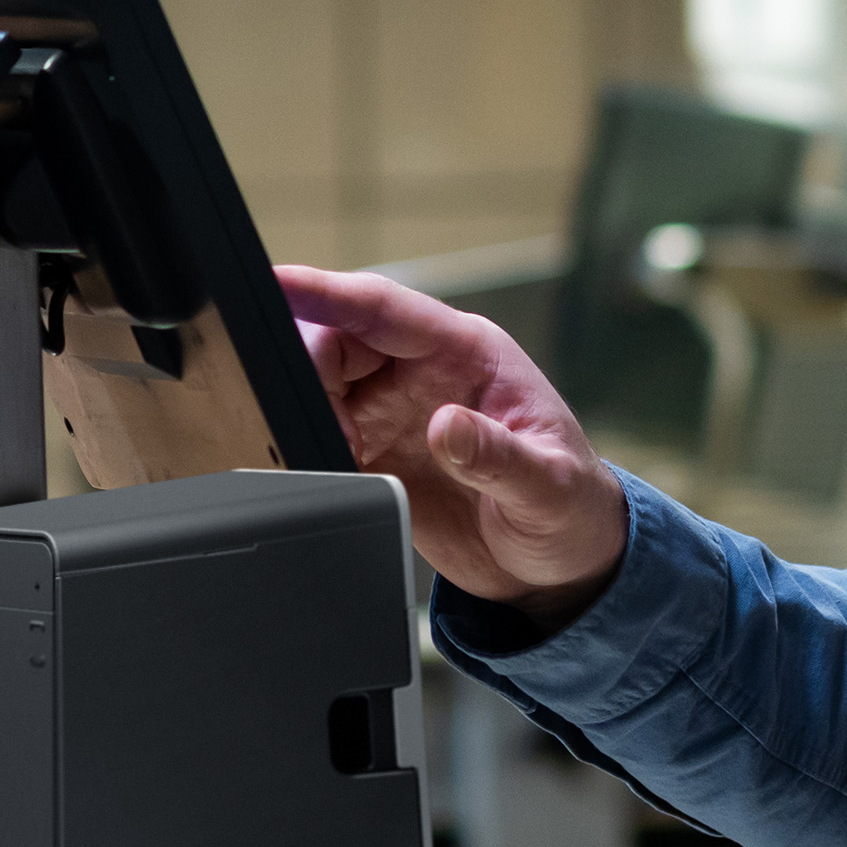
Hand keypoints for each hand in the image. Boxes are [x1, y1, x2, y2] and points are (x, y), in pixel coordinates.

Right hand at [278, 264, 629, 622]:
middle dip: (308, 369)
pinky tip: (319, 472)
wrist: (559, 565)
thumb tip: (447, 426)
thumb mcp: (548, 488)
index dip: (325, 292)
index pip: (383, 309)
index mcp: (467, 353)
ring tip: (337, 457)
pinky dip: (307, 448)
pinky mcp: (373, 455)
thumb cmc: (571, 509)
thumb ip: (499, 457)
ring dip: (306, 414)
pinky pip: (320, 435)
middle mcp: (422, 373)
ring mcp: (392, 413)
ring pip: (319, 386)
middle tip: (317, 424)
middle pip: (336, 341)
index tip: (275, 282)